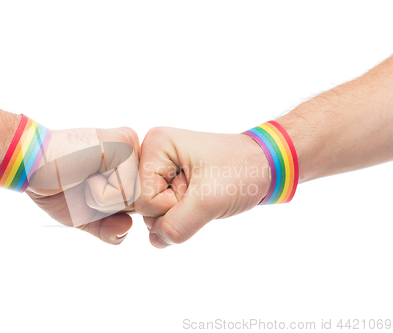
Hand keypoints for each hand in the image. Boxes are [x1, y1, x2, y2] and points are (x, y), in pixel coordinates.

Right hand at [26, 127, 139, 244]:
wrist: (29, 164)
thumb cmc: (55, 186)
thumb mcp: (85, 216)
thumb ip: (110, 229)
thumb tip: (128, 227)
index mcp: (128, 165)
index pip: (137, 205)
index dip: (109, 211)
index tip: (85, 188)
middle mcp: (134, 152)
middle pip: (139, 204)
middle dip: (107, 207)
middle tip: (83, 183)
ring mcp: (131, 147)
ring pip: (134, 200)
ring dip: (101, 201)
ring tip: (83, 177)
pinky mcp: (123, 146)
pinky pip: (124, 192)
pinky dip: (99, 194)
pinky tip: (84, 174)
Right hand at [135, 127, 270, 247]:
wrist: (265, 167)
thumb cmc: (242, 172)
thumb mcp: (209, 201)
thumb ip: (176, 225)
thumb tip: (156, 241)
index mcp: (156, 144)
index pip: (142, 199)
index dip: (170, 204)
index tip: (196, 188)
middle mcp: (152, 153)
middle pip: (143, 206)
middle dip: (174, 210)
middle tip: (201, 192)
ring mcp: (159, 168)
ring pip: (152, 212)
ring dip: (180, 213)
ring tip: (202, 194)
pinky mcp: (168, 181)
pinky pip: (162, 212)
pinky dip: (181, 215)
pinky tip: (197, 201)